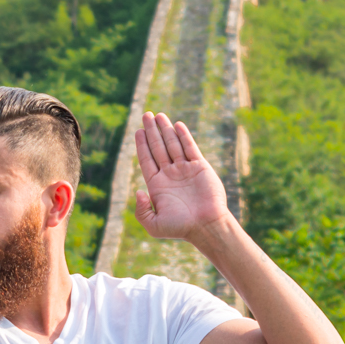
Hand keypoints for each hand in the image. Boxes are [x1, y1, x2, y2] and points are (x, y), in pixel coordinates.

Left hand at [134, 112, 229, 240]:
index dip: (142, 144)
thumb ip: (141, 210)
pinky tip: (177, 125)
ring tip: (158, 115)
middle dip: (151, 131)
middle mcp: (170, 175)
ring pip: (172, 145)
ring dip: (165, 129)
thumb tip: (138, 191)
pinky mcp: (200, 167)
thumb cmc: (181, 228)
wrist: (206, 226)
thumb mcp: (154, 225)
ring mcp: (185, 170)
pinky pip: (190, 148)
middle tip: (146, 115)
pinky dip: (184, 136)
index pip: (147, 159)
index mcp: (158, 185)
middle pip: (158, 147)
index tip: (138, 130)